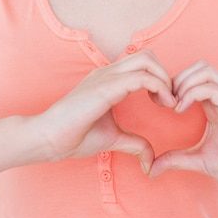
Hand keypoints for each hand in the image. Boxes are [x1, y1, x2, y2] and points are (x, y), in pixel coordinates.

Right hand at [36, 50, 175, 172]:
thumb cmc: (73, 135)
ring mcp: (106, 76)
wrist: (48, 138)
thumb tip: (150, 161)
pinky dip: (158, 87)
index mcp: (109, 79)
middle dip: (166, 75)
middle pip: (148, 55)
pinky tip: (161, 105)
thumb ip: (134, 144)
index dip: (160, 79)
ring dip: (164, 79)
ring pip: (147, 60)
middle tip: (169, 101)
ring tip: (167, 102)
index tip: (166, 103)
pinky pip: (140, 77)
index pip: (142, 63)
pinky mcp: (106, 87)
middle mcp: (109, 72)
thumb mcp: (113, 138)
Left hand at [150, 61, 217, 193]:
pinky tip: (181, 110)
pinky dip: (192, 92)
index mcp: (213, 104)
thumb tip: (152, 168)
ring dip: (184, 82)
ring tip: (175, 105)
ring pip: (204, 69)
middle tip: (164, 102)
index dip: (171, 84)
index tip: (158, 104)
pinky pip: (212, 87)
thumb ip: (176, 159)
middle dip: (176, 78)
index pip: (191, 76)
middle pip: (197, 66)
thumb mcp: (199, 160)